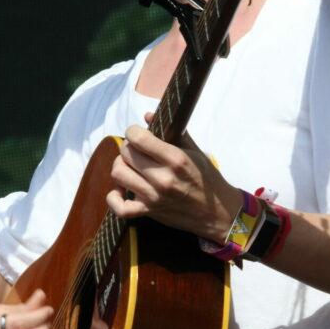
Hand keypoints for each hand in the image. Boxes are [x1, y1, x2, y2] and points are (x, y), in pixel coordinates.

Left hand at [106, 118, 241, 242]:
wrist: (216, 212)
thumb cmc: (206, 178)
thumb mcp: (195, 151)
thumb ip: (172, 132)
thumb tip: (147, 116)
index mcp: (175, 159)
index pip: (138, 138)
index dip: (133, 131)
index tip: (138, 134)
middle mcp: (163, 178)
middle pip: (126, 154)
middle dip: (128, 147)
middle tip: (136, 150)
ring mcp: (154, 197)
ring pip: (118, 174)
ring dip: (120, 167)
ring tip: (130, 167)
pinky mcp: (148, 212)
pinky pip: (120, 208)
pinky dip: (113, 198)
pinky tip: (120, 190)